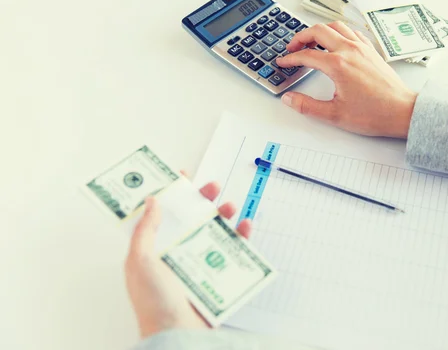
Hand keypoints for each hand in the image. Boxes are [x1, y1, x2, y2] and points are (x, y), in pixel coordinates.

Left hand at [124, 178, 250, 337]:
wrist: (178, 335)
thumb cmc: (154, 304)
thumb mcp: (140, 262)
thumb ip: (145, 230)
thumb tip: (152, 201)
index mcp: (153, 249)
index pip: (160, 214)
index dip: (170, 194)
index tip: (181, 176)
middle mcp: (174, 253)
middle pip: (190, 218)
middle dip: (202, 199)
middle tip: (211, 188)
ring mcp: (195, 262)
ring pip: (212, 230)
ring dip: (222, 215)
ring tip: (229, 207)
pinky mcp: (214, 273)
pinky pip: (230, 251)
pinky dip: (241, 238)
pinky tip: (244, 229)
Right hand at [277, 22, 417, 137]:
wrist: (402, 112)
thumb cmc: (375, 113)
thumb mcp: (334, 114)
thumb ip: (307, 106)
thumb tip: (290, 99)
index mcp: (338, 64)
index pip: (306, 55)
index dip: (291, 58)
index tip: (284, 62)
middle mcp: (350, 50)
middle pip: (318, 31)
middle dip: (301, 36)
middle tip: (292, 47)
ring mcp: (362, 48)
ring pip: (336, 26)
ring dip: (320, 30)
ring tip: (310, 41)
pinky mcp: (371, 51)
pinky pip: (351, 32)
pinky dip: (338, 32)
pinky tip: (336, 42)